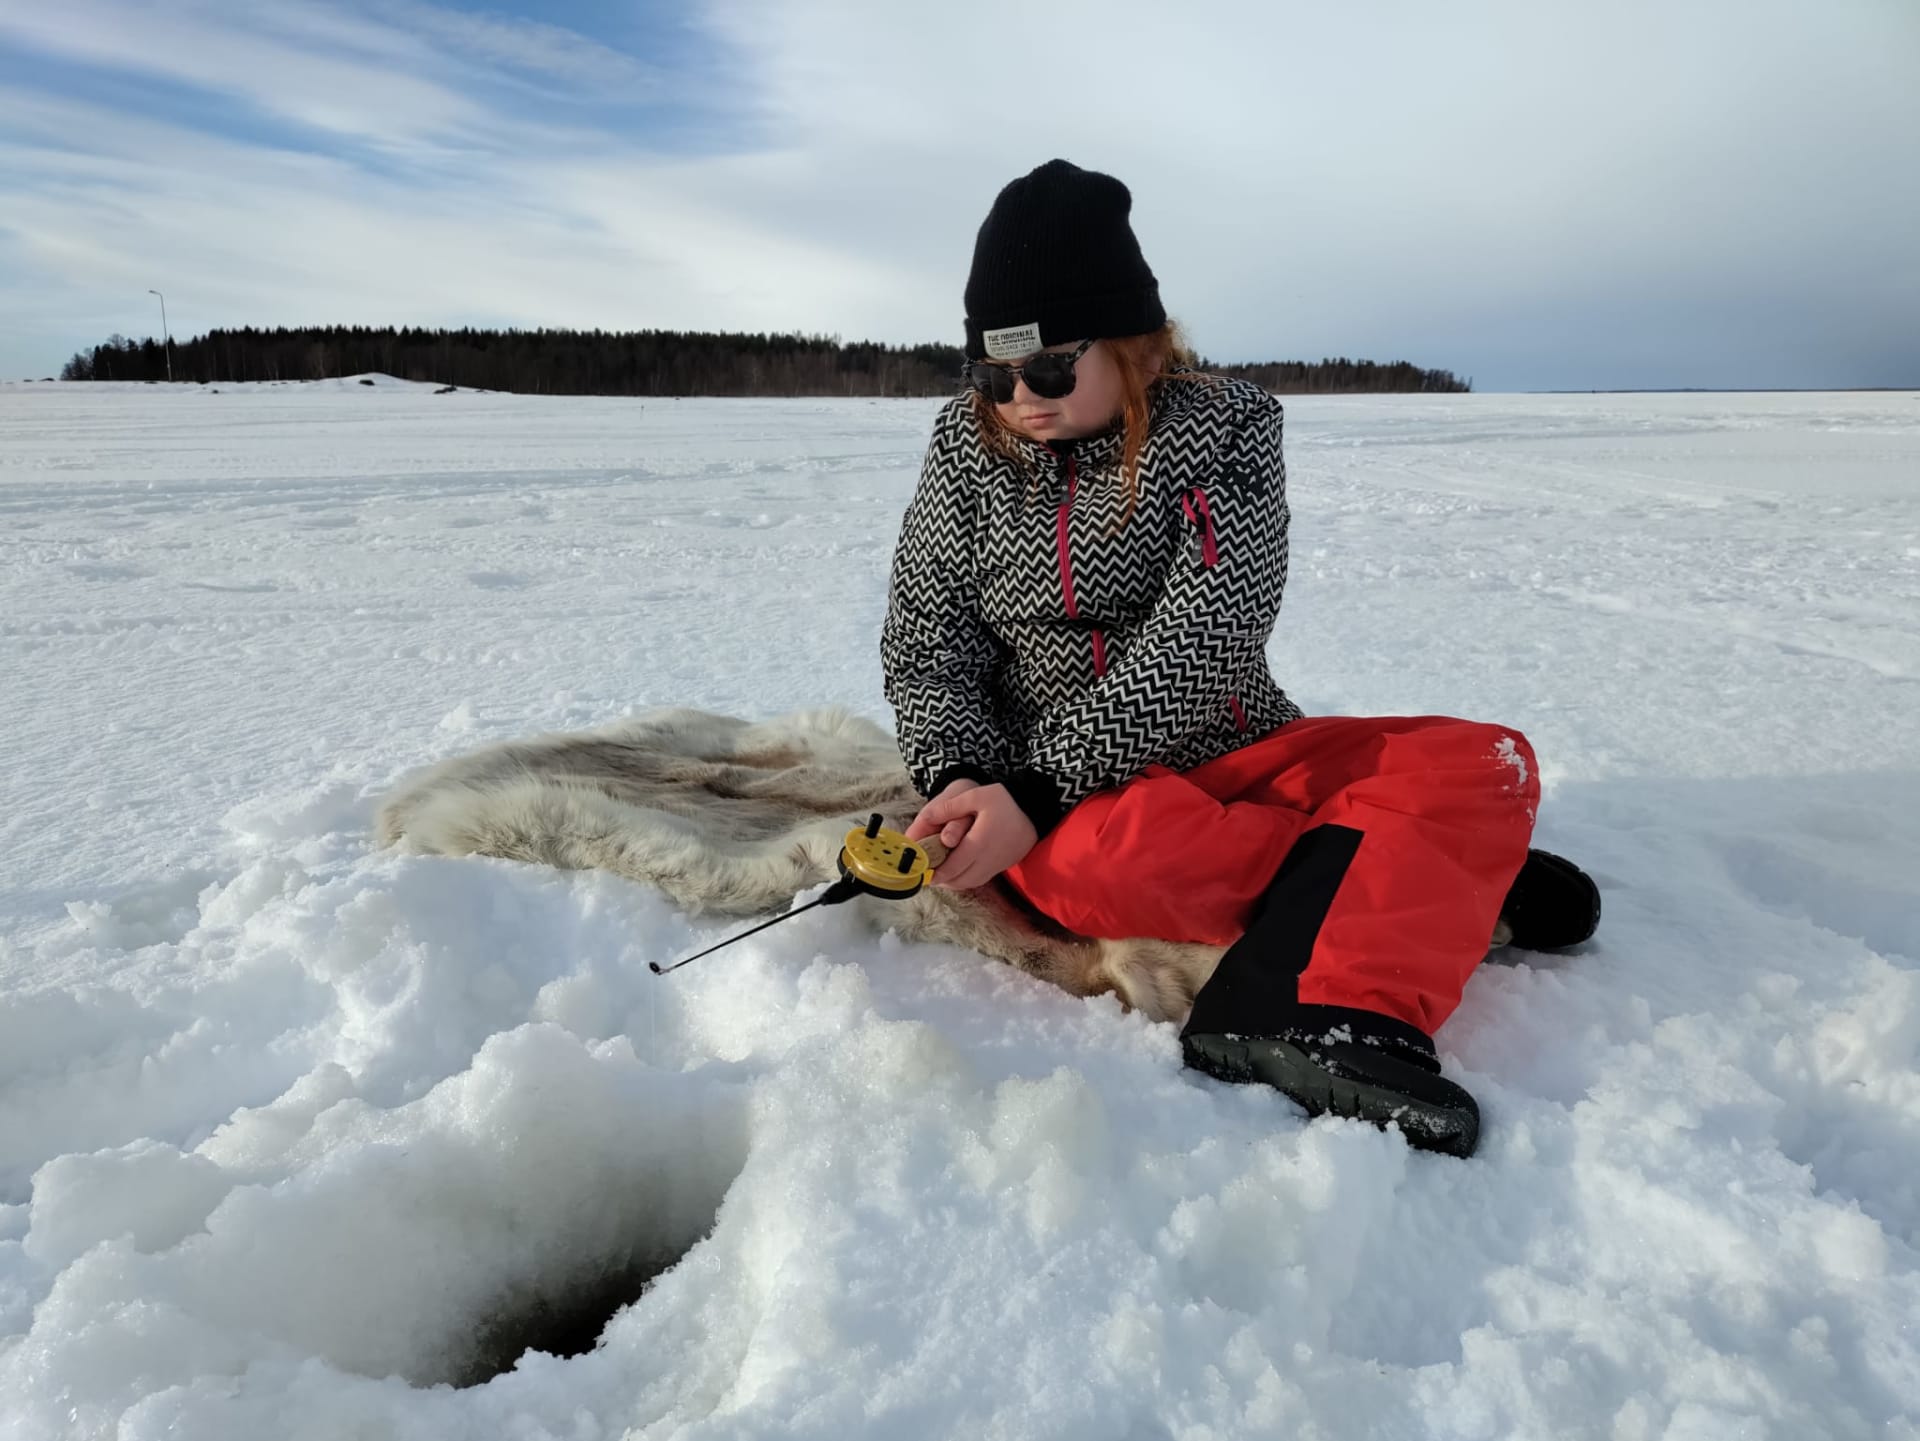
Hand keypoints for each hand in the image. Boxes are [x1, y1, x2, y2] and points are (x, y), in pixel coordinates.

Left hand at [905, 782, 1036, 890]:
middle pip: (959, 879)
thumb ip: (950, 807)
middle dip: (941, 880)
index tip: (921, 872)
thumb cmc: (1005, 802)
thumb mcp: (977, 796)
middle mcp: (987, 859)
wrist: (1035, 811)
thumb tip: (926, 816)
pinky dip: (965, 880)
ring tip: (938, 876)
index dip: (935, 872)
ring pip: (969, 883)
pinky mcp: (1001, 867)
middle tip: (926, 875)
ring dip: (952, 882)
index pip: (952, 866)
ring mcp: (996, 865)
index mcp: (979, 843)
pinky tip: (956, 873)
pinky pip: (979, 880)